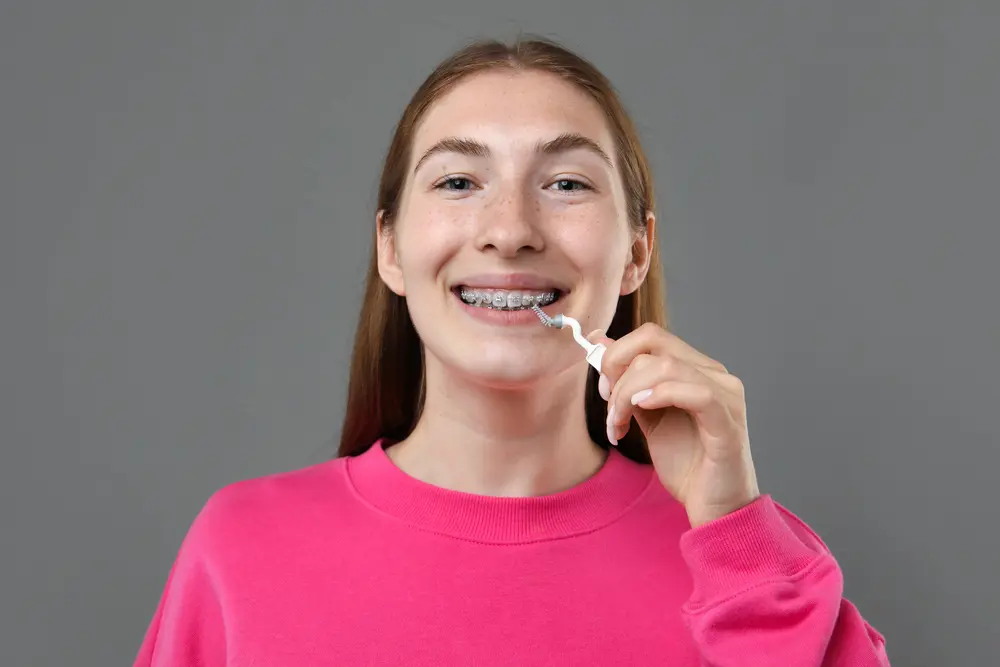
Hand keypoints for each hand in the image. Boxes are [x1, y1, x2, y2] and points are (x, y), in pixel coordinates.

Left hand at [590, 323, 760, 527]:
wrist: (715, 508)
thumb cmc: (688, 464)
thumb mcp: (647, 416)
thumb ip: (630, 382)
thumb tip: (601, 343)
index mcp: (697, 369)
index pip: (651, 336)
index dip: (617, 355)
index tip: (602, 388)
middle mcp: (715, 374)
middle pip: (654, 343)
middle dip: (618, 373)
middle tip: (611, 410)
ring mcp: (726, 396)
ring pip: (667, 366)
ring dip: (629, 394)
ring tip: (620, 425)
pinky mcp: (729, 422)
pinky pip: (698, 393)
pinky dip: (662, 395)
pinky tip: (643, 411)